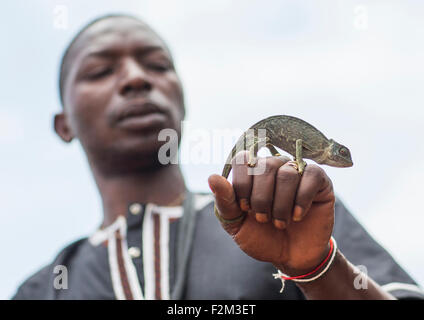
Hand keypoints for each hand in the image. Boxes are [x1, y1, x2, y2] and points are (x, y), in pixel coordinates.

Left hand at [208, 151, 334, 274]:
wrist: (291, 256)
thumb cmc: (261, 237)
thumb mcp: (237, 224)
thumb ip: (225, 201)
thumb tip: (212, 177)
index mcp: (252, 173)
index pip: (243, 159)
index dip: (242, 185)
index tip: (245, 209)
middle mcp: (274, 166)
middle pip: (265, 165)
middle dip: (261, 198)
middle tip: (263, 219)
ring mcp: (297, 171)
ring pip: (287, 173)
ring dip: (281, 204)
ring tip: (281, 223)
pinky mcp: (319, 181)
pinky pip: (312, 175)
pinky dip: (302, 199)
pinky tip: (298, 215)